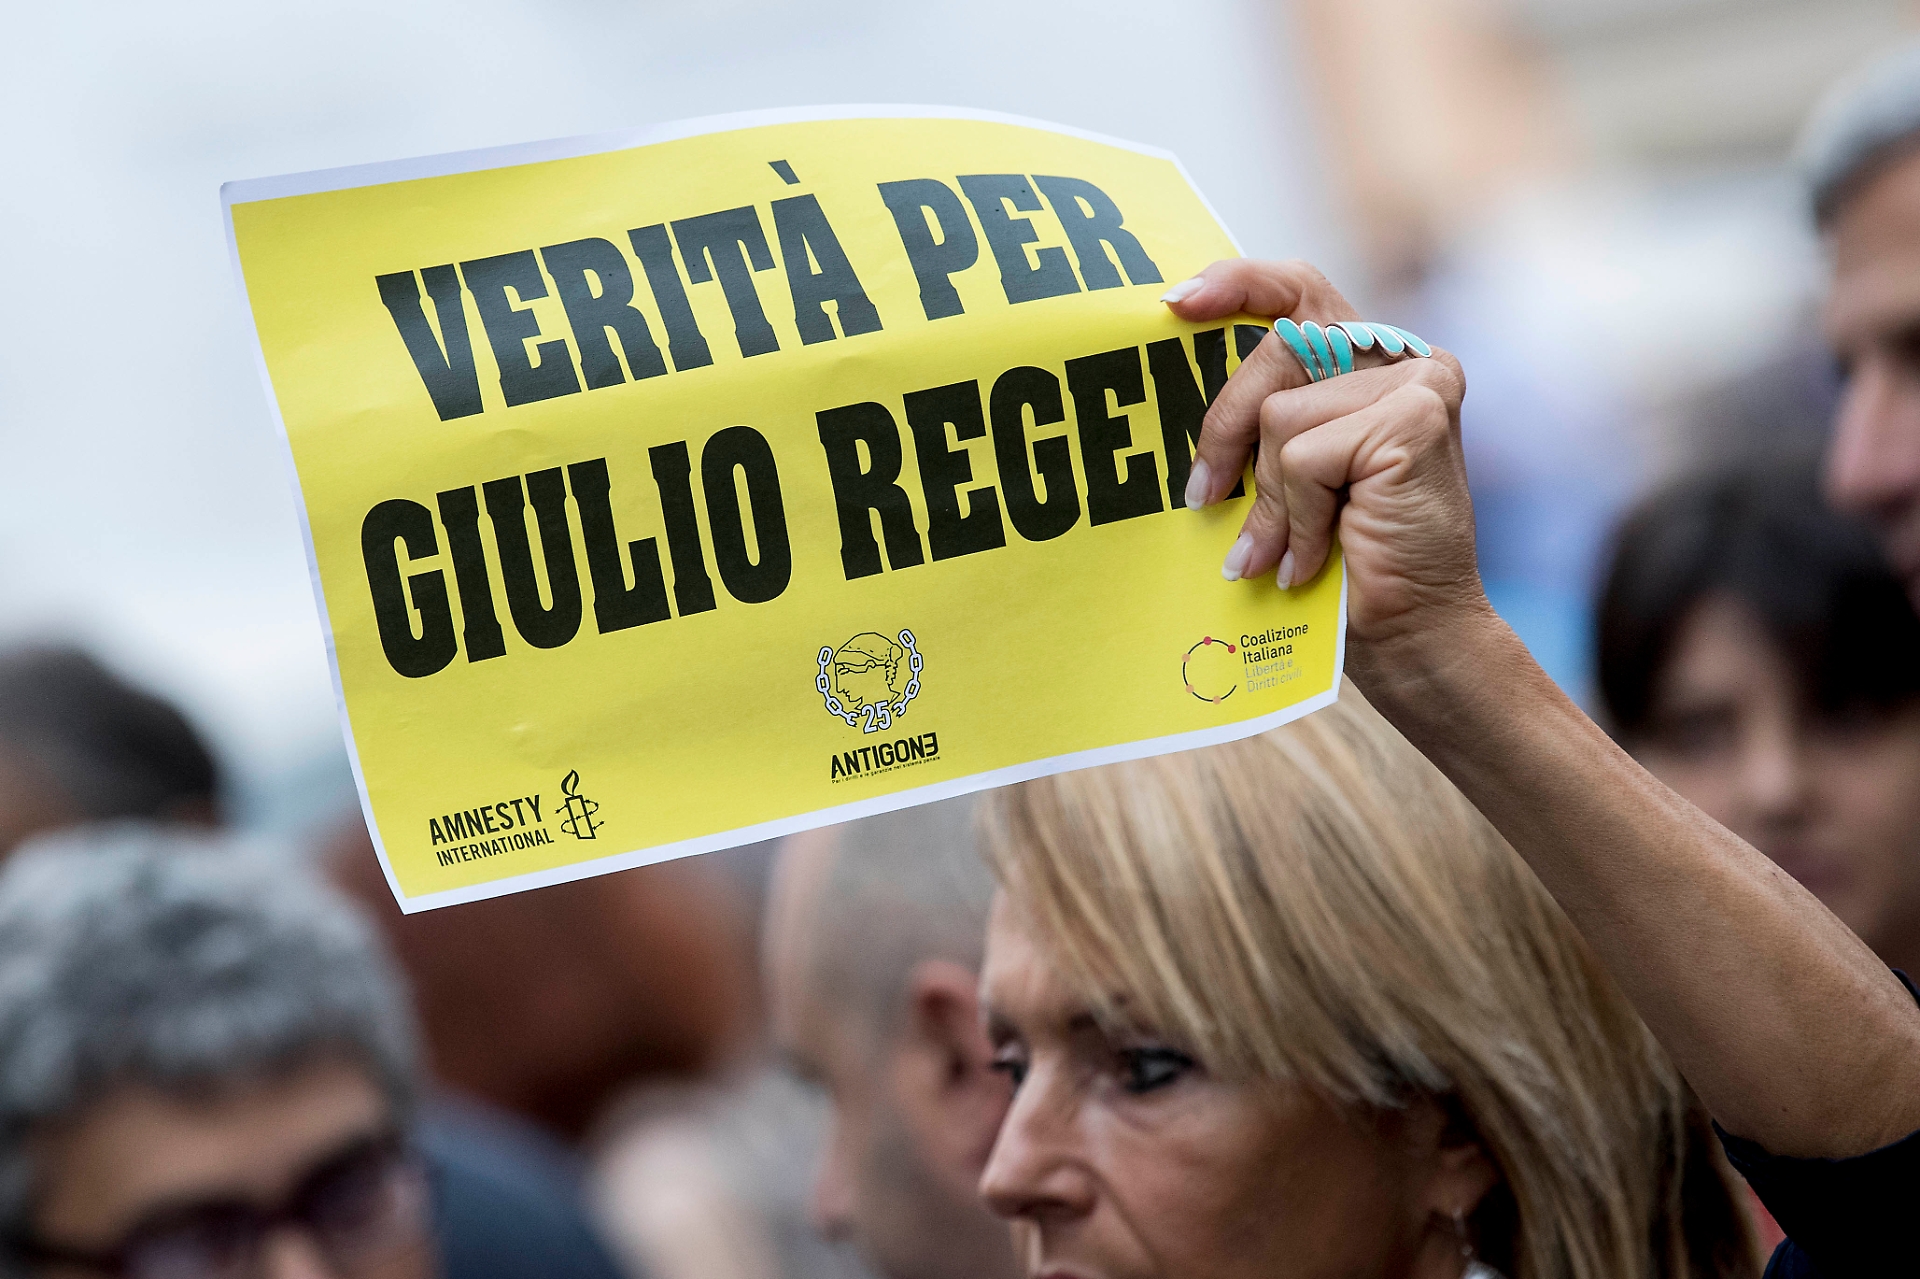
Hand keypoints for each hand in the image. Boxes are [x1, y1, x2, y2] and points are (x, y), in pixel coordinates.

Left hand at [1167, 259, 1484, 644]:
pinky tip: (1310, 559)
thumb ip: (1265, 422)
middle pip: (1275, 353)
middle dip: (1227, 432)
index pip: (1297, 291)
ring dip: (1269, 499)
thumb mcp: (1294, 476)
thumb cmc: (1346, 560)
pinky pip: (1303, 458)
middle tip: (1204, 498)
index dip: (1236, 285)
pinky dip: (1295, 519)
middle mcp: (1403, 358)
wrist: (1413, 633)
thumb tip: (1176, 387)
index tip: (1174, 303)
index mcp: (1372, 360)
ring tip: (1282, 553)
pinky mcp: (1412, 419)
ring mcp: (1416, 383)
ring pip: (1281, 416)